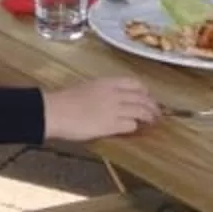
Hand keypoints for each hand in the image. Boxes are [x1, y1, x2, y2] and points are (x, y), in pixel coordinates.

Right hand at [42, 77, 160, 141]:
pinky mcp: (111, 124)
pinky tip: (134, 129)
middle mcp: (115, 93)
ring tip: (153, 122)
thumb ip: (102, 92)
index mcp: (107, 82)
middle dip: (153, 106)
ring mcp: (115, 109)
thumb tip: (110, 99)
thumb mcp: (87, 88)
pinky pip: (131, 125)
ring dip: (149, 117)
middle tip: (156, 113)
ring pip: (141, 111)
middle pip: (142, 97)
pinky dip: (135, 127)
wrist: (55, 111)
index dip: (144, 91)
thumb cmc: (65, 100)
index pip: (135, 83)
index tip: (148, 97)